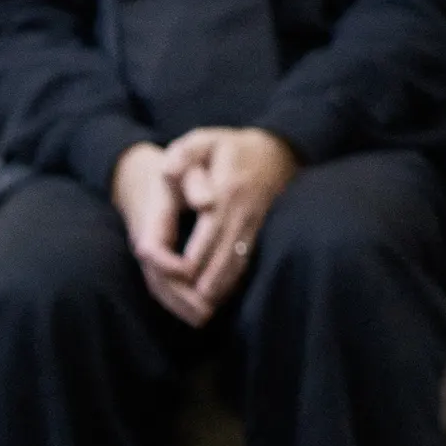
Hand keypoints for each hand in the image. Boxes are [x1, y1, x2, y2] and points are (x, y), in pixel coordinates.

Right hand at [111, 138, 203, 325]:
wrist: (143, 176)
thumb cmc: (174, 170)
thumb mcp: (185, 165)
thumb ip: (194, 180)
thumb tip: (208, 201)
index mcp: (151, 218)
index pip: (152, 248)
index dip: (169, 262)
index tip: (191, 271)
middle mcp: (146, 240)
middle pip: (155, 276)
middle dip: (179, 296)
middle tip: (206, 312)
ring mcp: (148, 254)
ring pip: (159, 286)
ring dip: (180, 305)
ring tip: (206, 319)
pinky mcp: (155, 262)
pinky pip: (164, 286)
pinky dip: (180, 302)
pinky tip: (202, 312)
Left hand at [161, 124, 299, 316]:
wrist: (277, 149)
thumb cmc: (230, 146)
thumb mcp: (204, 139)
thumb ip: (184, 153)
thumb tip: (168, 171)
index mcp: (228, 189)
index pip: (211, 228)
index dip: (198, 254)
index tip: (183, 276)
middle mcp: (245, 209)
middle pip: (227, 250)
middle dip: (211, 279)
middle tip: (195, 303)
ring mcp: (257, 221)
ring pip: (241, 257)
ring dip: (225, 283)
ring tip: (208, 305)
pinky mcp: (263, 229)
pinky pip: (250, 257)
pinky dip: (237, 276)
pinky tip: (224, 292)